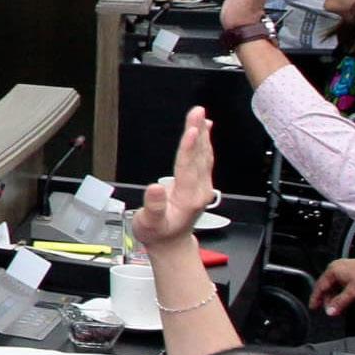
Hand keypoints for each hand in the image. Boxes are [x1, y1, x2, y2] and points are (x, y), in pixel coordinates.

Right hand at [131, 108, 215, 244]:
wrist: (171, 243)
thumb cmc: (158, 233)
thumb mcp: (149, 224)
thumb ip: (153, 206)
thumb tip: (155, 188)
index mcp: (187, 198)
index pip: (188, 167)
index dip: (189, 147)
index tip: (192, 129)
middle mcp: (199, 190)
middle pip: (198, 156)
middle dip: (198, 131)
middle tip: (197, 111)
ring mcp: (203, 186)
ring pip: (204, 155)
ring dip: (202, 134)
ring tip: (201, 115)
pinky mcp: (202, 184)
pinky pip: (205, 159)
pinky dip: (205, 142)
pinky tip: (205, 131)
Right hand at [311, 255, 354, 317]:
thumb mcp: (354, 292)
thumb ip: (340, 303)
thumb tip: (330, 311)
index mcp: (333, 270)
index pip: (320, 286)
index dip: (316, 298)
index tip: (313, 307)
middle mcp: (337, 267)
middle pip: (326, 286)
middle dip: (327, 299)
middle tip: (329, 310)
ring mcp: (344, 268)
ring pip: (334, 285)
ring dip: (335, 296)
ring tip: (338, 306)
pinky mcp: (352, 271)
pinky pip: (341, 283)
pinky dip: (341, 292)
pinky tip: (345, 298)